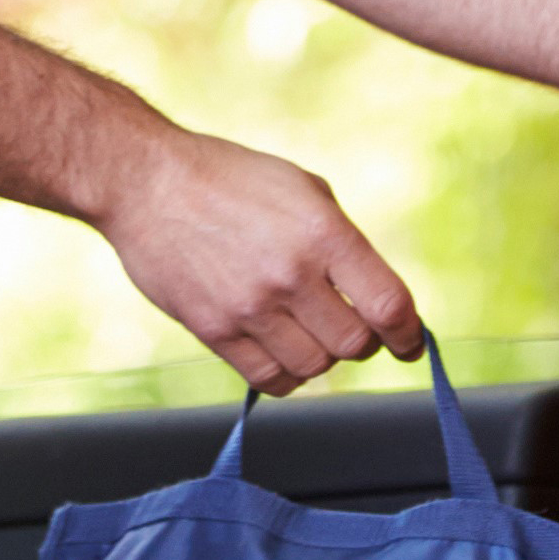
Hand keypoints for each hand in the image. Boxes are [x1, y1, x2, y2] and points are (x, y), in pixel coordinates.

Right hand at [99, 131, 423, 394]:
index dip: (409, 334)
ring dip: (321, 356)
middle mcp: (290, 274)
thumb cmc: (230, 180)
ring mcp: (249, 306)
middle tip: (349, 326)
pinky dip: (287, 375)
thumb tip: (376, 299)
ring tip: (308, 331)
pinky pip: (269, 378)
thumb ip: (343, 244)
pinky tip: (282, 351)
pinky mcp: (214, 329)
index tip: (411, 344)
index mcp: (323, 233)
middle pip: (354, 344)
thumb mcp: (303, 191)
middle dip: (362, 341)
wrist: (147, 183)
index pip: (389, 306)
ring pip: (314, 366)